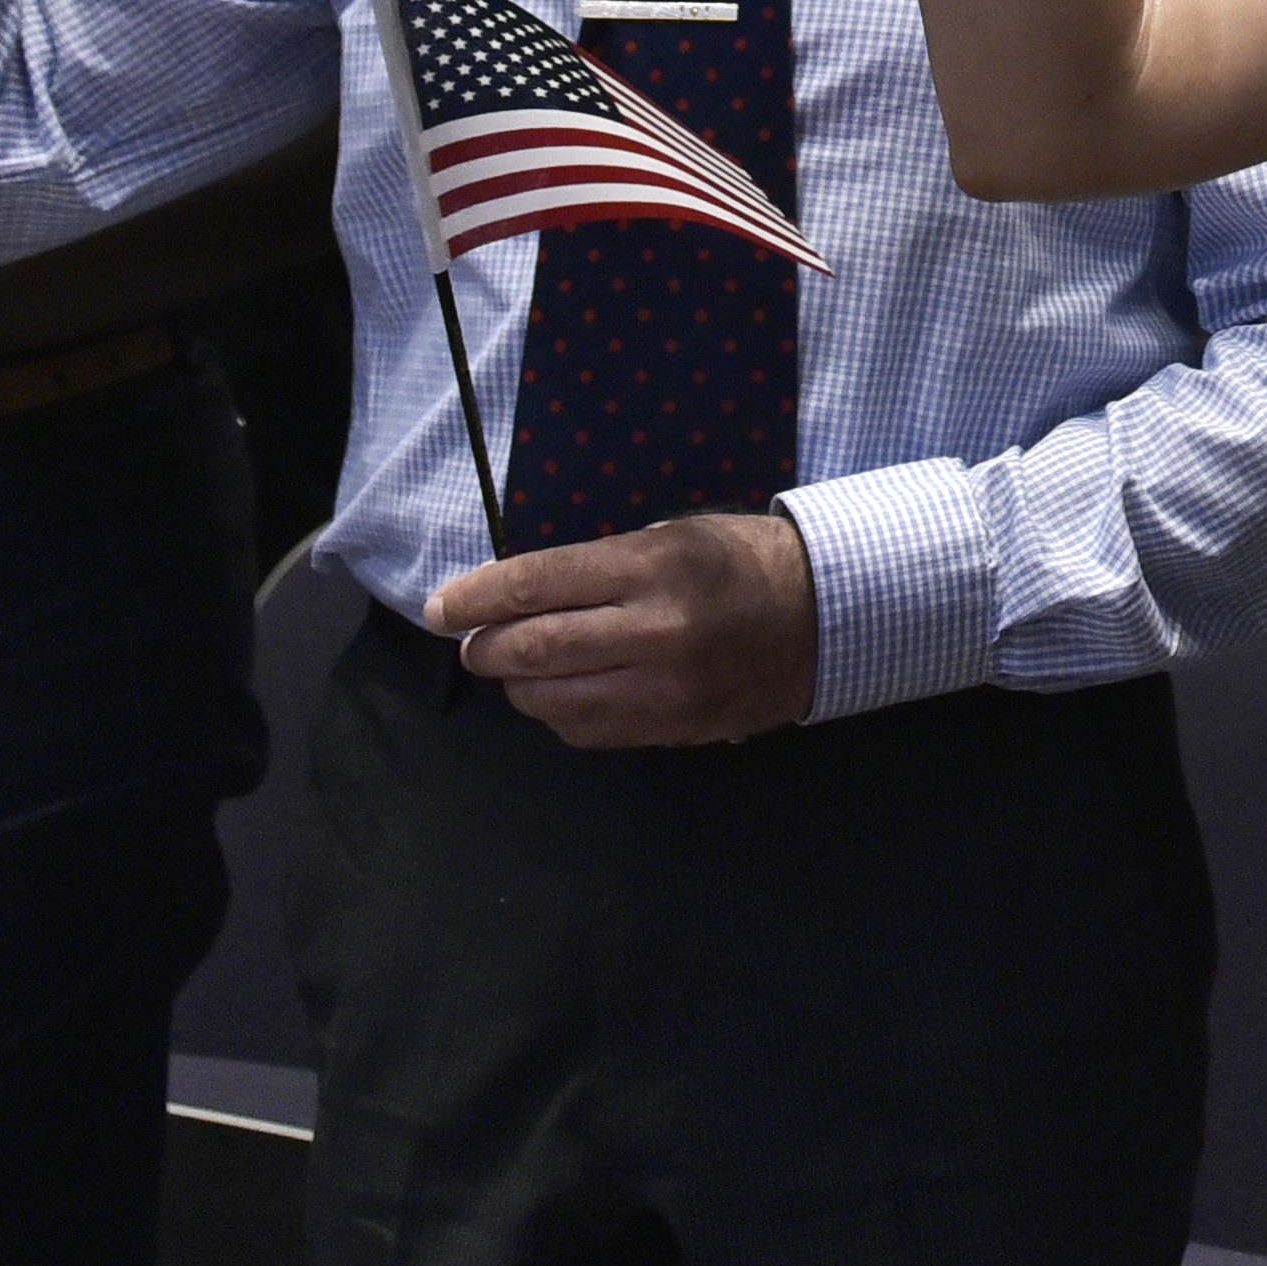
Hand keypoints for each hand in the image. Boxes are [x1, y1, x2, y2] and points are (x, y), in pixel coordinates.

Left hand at [427, 509, 820, 746]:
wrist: (825, 617)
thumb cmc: (741, 560)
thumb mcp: (671, 535)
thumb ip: (599, 567)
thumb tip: (520, 596)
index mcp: (652, 566)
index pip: (537, 584)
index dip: (475, 597)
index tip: (441, 607)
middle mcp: (654, 630)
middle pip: (533, 649)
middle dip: (486, 647)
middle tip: (473, 641)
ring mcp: (664, 688)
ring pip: (552, 701)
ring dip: (518, 685)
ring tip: (518, 668)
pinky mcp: (673, 728)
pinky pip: (588, 730)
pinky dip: (558, 712)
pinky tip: (564, 692)